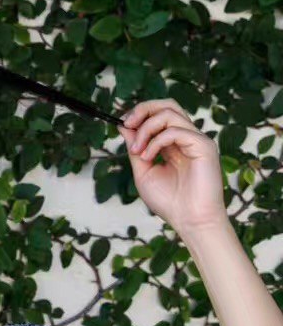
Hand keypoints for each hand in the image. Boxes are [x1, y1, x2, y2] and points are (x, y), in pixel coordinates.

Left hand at [118, 98, 227, 233]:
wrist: (189, 220)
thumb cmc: (169, 201)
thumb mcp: (143, 171)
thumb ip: (136, 147)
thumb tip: (124, 125)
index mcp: (174, 143)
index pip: (158, 115)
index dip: (139, 114)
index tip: (122, 124)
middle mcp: (187, 138)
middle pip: (168, 105)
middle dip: (143, 109)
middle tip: (127, 123)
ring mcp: (197, 140)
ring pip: (170, 113)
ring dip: (146, 129)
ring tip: (137, 151)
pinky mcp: (204, 146)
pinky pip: (175, 131)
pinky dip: (156, 141)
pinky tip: (148, 157)